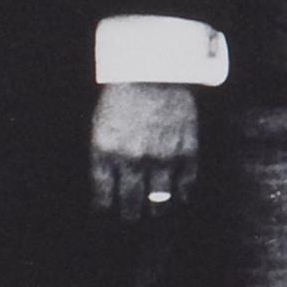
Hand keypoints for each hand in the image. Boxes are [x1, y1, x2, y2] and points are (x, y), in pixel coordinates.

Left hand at [89, 80, 199, 220]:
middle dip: (130, 216)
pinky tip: (179, 198)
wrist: (155, 69)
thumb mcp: (99, 126)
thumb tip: (108, 188)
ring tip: (156, 212)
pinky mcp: (186, 152)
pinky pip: (186, 186)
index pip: (104, 199)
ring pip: (160, 203)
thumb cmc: (122, 96)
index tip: (108, 214)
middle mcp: (133, 161)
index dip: (106, 211)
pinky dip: (182, 196)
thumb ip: (102, 158)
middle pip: (131, 206)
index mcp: (106, 154)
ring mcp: (162, 158)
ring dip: (157, 211)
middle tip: (132, 217)